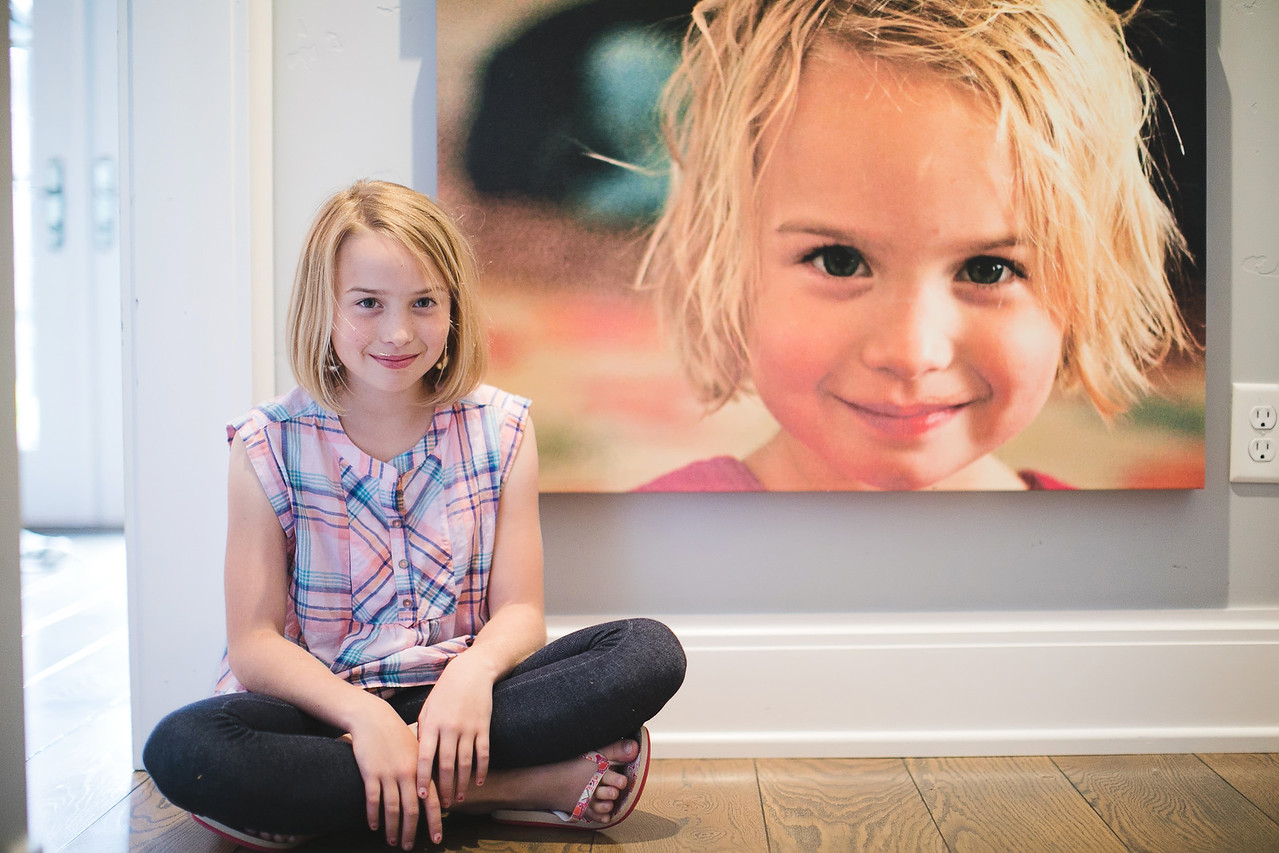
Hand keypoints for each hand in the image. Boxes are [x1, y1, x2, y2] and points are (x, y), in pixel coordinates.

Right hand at [346, 701, 421, 849]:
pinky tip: (374, 826)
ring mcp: (388, 774)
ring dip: (393, 828)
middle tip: (410, 847)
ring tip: (393, 842)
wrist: (374, 718)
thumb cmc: (397, 734)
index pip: (431, 800)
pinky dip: (374, 816)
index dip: (434, 821)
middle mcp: (408, 773)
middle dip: (412, 831)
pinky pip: (373, 800)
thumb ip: (424, 770)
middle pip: (412, 810)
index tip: (437, 838)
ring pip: (392, 809)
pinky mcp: (371, 773)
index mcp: (422, 768)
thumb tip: (430, 791)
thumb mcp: (416, 749)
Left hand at [416, 654, 495, 809]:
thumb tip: (416, 757)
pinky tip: (478, 782)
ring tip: (459, 799)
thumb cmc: (444, 692)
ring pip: (465, 762)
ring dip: (462, 783)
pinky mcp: (484, 727)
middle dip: (443, 788)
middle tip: (442, 805)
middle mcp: (449, 728)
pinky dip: (481, 769)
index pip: (425, 757)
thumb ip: (422, 731)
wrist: (471, 672)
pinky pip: (483, 753)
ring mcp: (468, 728)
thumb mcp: (428, 709)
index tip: (420, 797)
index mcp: (432, 724)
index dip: (422, 778)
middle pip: (445, 765)